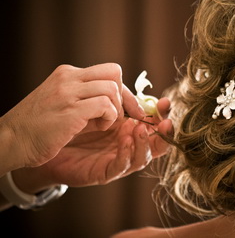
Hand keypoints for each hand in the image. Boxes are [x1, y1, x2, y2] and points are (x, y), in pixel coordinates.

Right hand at [0, 63, 144, 171]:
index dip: (122, 89)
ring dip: (115, 109)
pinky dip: (109, 118)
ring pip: (112, 89)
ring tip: (103, 123)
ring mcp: (68, 92)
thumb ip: (89, 100)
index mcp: (67, 74)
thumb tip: (120, 104)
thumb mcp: (65, 105)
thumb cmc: (39, 128)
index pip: (108, 71)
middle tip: (121, 115)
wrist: (10, 141)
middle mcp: (68, 78)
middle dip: (125, 96)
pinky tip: (99, 127)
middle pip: (114, 73)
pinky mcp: (70, 111)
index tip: (128, 107)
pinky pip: (105, 105)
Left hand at [11, 98, 172, 192]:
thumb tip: (131, 89)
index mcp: (130, 125)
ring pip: (143, 156)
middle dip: (164, 132)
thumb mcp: (95, 104)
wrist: (43, 142)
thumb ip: (114, 98)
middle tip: (164, 121)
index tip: (165, 101)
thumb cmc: (71, 121)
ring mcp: (119, 158)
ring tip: (139, 127)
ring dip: (145, 142)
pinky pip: (121, 165)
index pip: (154, 121)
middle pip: (157, 141)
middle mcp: (129, 143)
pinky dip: (126, 153)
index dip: (163, 113)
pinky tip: (124, 139)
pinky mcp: (105, 171)